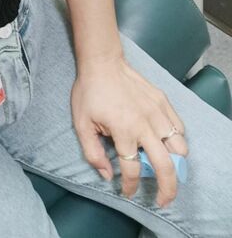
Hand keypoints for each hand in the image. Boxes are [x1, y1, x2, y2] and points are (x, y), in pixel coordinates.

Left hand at [70, 56, 188, 207]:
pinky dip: (178, 141)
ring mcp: (157, 112)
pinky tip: (168, 145)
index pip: (132, 170)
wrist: (102, 62)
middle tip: (162, 200)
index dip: (130, 186)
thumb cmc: (89, 92)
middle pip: (166, 166)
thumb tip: (107, 174)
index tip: (128, 192)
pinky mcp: (163, 101)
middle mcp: (145, 124)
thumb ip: (93, 152)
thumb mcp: (81, 123)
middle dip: (167, 189)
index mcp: (124, 130)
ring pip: (179, 147)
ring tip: (167, 170)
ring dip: (175, 164)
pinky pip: (180, 128)